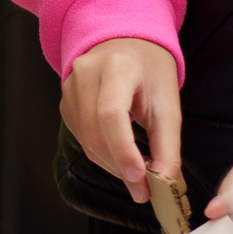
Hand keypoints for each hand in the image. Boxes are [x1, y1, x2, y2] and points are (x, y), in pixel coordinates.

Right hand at [62, 37, 182, 202]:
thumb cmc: (150, 71)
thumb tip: (164, 183)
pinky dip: (101, 155)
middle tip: (143, 190)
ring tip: (135, 175)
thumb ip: (167, 145)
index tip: (141, 178)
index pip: (111, 113)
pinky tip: (119, 156)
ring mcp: (70, 86)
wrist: (126, 43)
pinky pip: (80, 137)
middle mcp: (86, 73)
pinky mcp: (65, 101)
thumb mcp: (168, 103)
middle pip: (95, 131)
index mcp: (117, 66)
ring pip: (85, 139)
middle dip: (120, 166)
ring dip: (111, 164)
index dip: (123, 150)